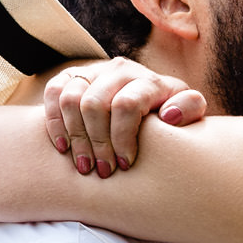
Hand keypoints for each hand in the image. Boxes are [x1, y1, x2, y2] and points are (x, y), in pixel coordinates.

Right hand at [42, 56, 207, 177]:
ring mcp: (93, 71)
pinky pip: (53, 93)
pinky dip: (54, 121)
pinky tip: (64, 148)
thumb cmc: (168, 117)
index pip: (125, 105)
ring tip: (84, 165)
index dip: (122, 138)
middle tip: (102, 172)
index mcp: (148, 79)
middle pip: (94, 105)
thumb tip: (168, 114)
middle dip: (97, 144)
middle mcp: (119, 70)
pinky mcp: (71, 77)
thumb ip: (189, 109)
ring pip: (70, 100)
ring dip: (75, 137)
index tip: (125, 165)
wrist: (147, 104)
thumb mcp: (188, 113)